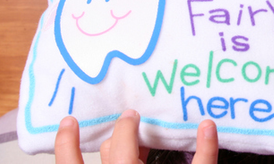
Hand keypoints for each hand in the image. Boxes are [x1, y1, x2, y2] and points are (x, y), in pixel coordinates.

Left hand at [54, 110, 219, 163]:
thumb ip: (203, 158)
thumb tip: (208, 126)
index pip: (127, 142)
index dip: (129, 126)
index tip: (134, 115)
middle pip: (108, 152)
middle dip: (116, 133)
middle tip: (125, 119)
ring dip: (67, 146)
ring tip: (67, 125)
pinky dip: (67, 158)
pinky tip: (65, 150)